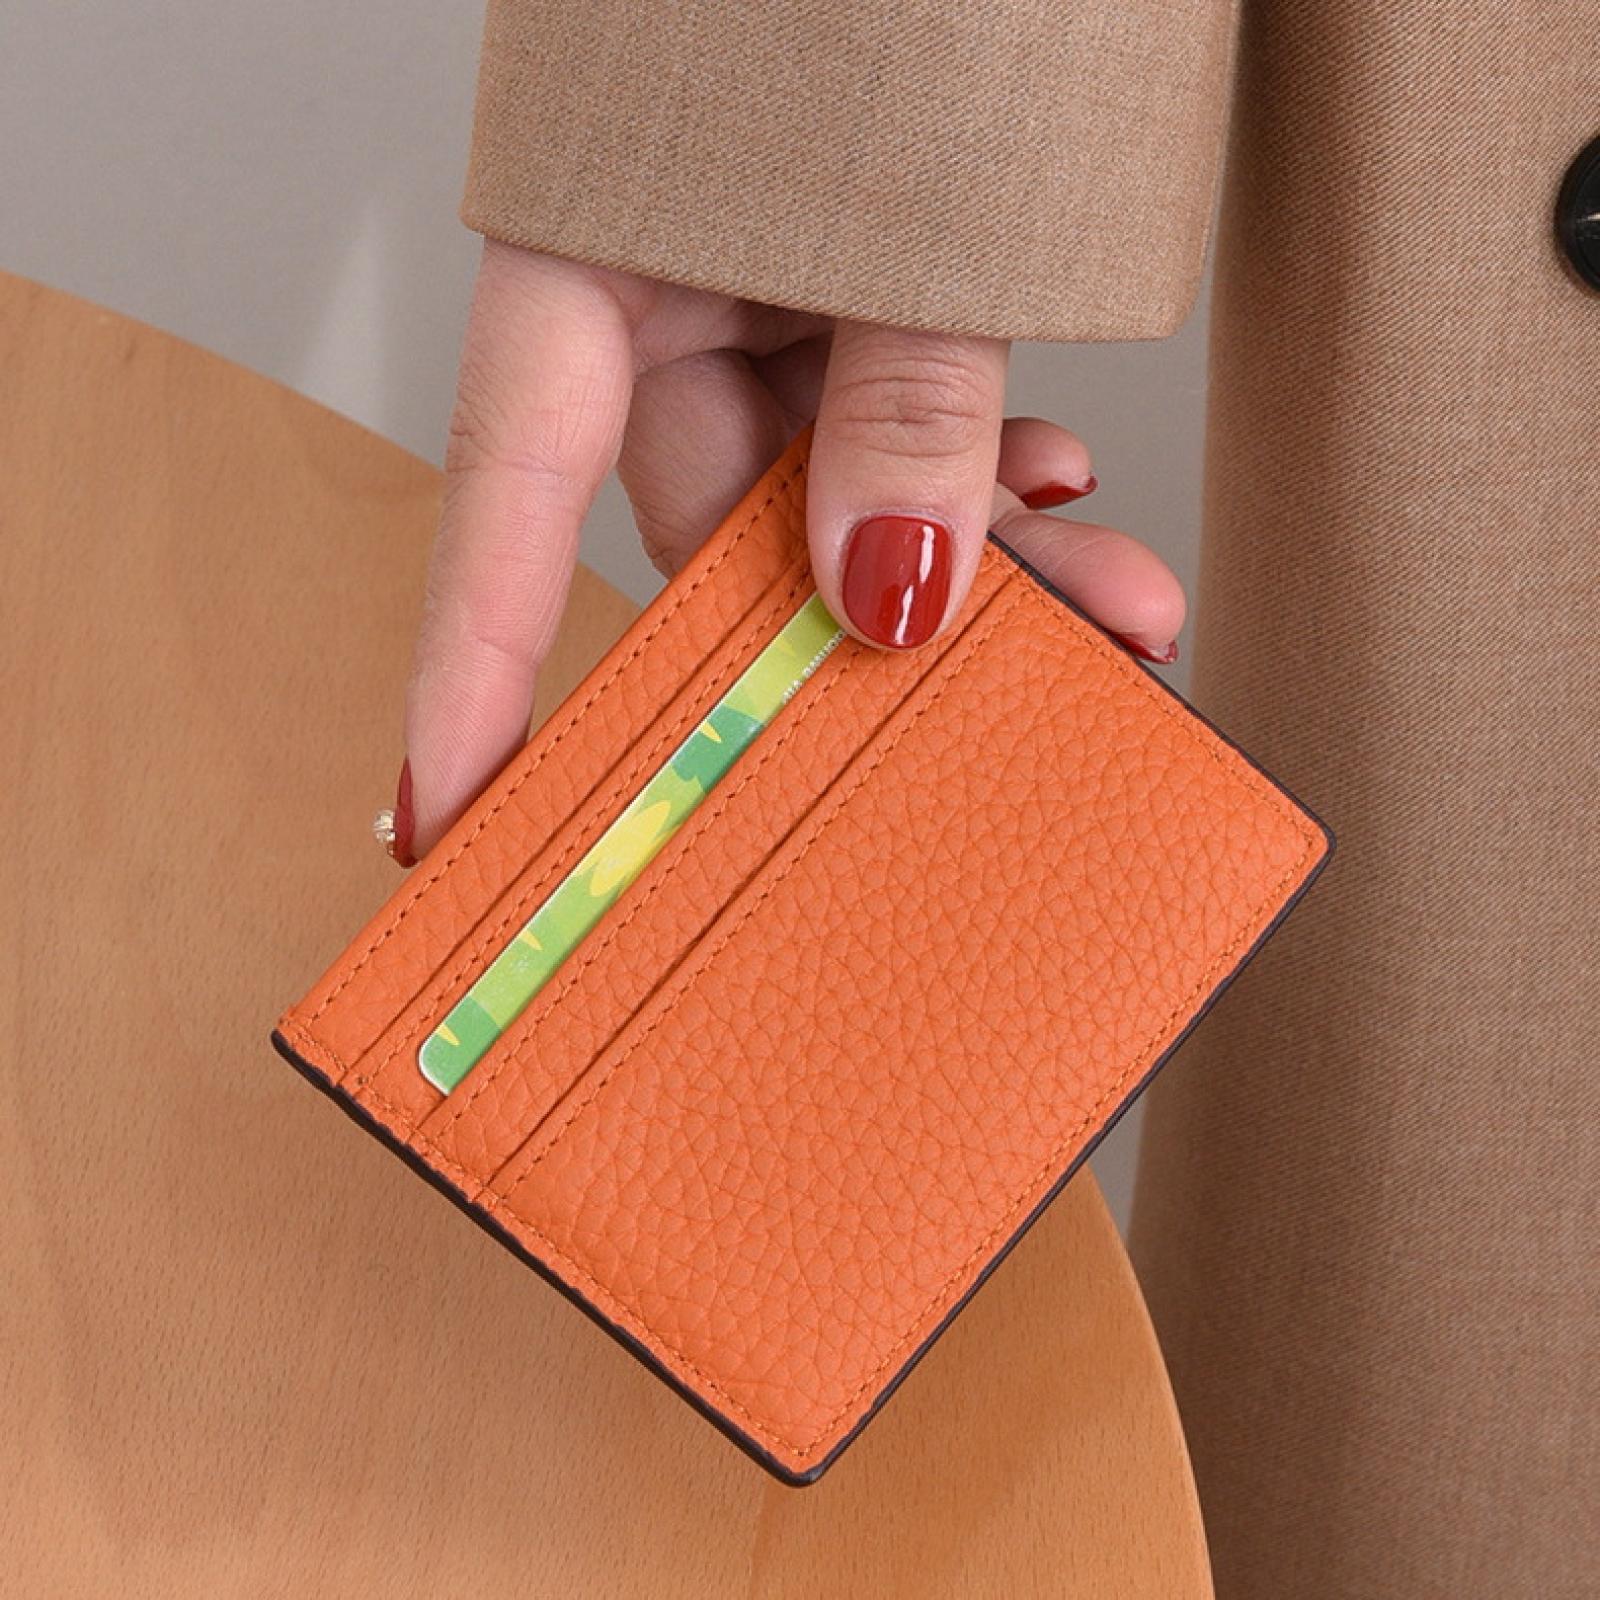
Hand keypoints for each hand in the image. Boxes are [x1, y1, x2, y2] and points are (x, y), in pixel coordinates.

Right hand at [393, 241, 1184, 862]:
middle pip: (724, 531)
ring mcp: (745, 291)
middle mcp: (649, 298)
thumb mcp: (913, 200)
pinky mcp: (836, 278)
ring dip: (977, 556)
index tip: (450, 817)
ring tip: (1117, 600)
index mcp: (585, 264)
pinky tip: (1064, 484)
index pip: (510, 517)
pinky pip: (890, 418)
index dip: (474, 681)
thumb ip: (903, 402)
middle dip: (872, 626)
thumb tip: (888, 598)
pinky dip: (981, 467)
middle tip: (1012, 693)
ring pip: (834, 490)